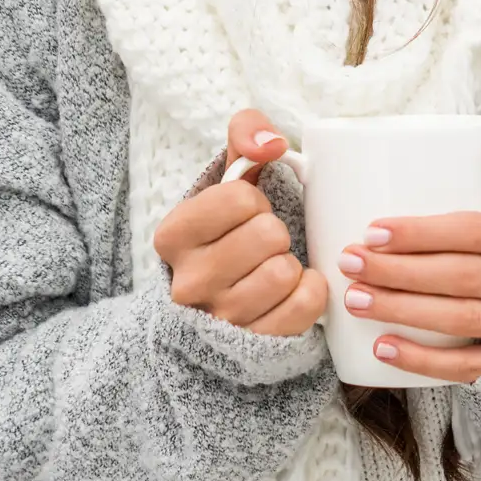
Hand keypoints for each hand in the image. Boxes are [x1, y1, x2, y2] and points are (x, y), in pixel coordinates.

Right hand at [152, 109, 327, 335]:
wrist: (214, 306)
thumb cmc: (226, 233)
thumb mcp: (227, 178)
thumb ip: (244, 133)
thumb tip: (272, 143)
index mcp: (172, 236)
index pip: (239, 199)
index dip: (254, 201)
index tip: (244, 215)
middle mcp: (188, 283)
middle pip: (268, 235)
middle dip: (275, 233)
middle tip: (260, 245)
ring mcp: (220, 321)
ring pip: (284, 272)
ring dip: (289, 264)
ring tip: (269, 268)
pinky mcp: (254, 346)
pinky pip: (306, 304)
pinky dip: (309, 291)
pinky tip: (289, 290)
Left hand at [341, 130, 480, 382]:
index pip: (477, 233)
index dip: (423, 233)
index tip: (372, 231)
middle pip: (461, 278)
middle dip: (399, 271)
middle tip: (350, 262)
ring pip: (460, 321)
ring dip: (402, 311)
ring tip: (354, 299)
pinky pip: (468, 368)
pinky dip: (423, 361)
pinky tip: (381, 348)